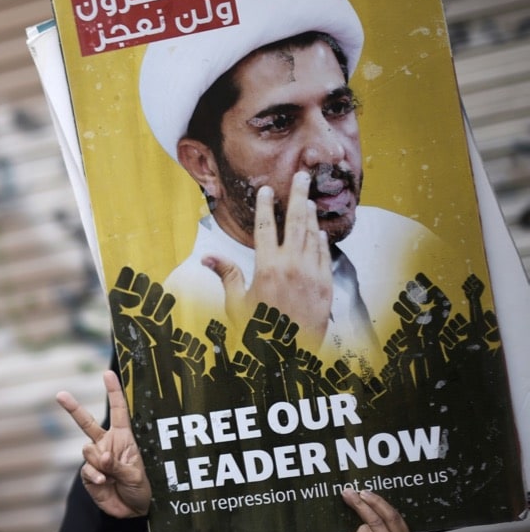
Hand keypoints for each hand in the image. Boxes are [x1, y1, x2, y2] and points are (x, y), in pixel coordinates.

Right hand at [56, 369, 150, 517]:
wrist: (131, 511)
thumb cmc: (139, 488)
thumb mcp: (136, 475)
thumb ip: (117, 465)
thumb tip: (101, 457)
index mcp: (123, 438)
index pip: (119, 411)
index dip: (113, 392)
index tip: (107, 374)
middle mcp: (107, 444)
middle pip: (87, 422)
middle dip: (73, 408)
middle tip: (60, 394)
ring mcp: (96, 458)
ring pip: (88, 451)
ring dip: (101, 463)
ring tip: (111, 476)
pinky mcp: (88, 474)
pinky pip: (87, 469)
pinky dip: (95, 476)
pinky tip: (103, 483)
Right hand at [203, 171, 332, 347]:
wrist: (290, 355)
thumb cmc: (258, 331)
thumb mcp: (236, 303)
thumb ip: (227, 275)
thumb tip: (207, 256)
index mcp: (266, 267)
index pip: (264, 228)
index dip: (265, 206)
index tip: (266, 189)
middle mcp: (291, 266)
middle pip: (295, 222)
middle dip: (298, 196)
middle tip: (302, 176)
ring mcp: (312, 274)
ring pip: (312, 236)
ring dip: (310, 215)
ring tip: (309, 197)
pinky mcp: (325, 285)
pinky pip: (324, 255)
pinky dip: (321, 241)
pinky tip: (319, 231)